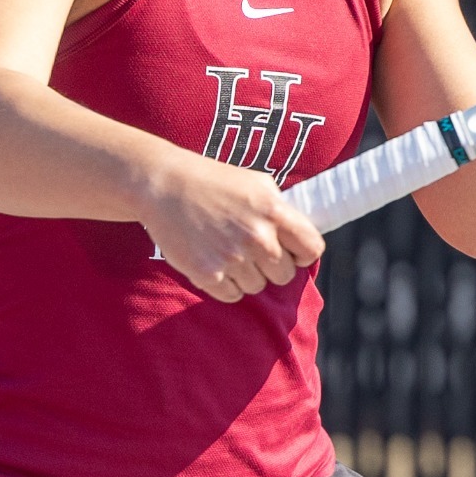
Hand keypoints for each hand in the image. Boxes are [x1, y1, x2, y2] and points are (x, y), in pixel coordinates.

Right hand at [141, 154, 325, 302]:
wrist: (164, 186)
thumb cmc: (213, 181)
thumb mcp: (257, 183)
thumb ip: (281, 210)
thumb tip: (299, 236)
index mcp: (273, 211)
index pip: (311, 249)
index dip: (303, 254)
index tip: (292, 252)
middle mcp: (257, 237)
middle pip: (284, 275)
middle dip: (272, 266)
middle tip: (252, 250)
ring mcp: (232, 258)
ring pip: (257, 286)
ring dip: (247, 275)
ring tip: (228, 250)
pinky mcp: (208, 275)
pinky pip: (232, 295)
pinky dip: (226, 284)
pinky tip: (215, 261)